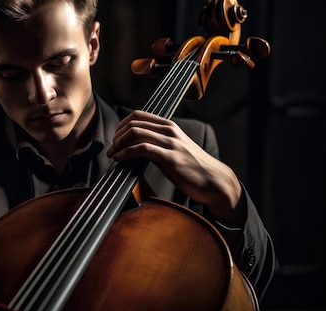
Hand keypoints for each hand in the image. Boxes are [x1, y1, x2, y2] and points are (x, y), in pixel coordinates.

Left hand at [106, 110, 243, 223]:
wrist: (213, 181)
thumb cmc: (193, 167)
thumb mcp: (174, 148)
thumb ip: (157, 143)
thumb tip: (134, 146)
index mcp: (169, 126)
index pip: (138, 115)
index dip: (121, 125)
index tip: (115, 138)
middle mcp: (170, 130)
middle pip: (133, 122)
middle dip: (117, 135)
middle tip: (111, 148)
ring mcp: (171, 143)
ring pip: (135, 133)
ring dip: (118, 144)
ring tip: (112, 154)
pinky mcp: (170, 158)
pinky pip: (142, 149)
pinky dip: (125, 153)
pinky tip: (119, 159)